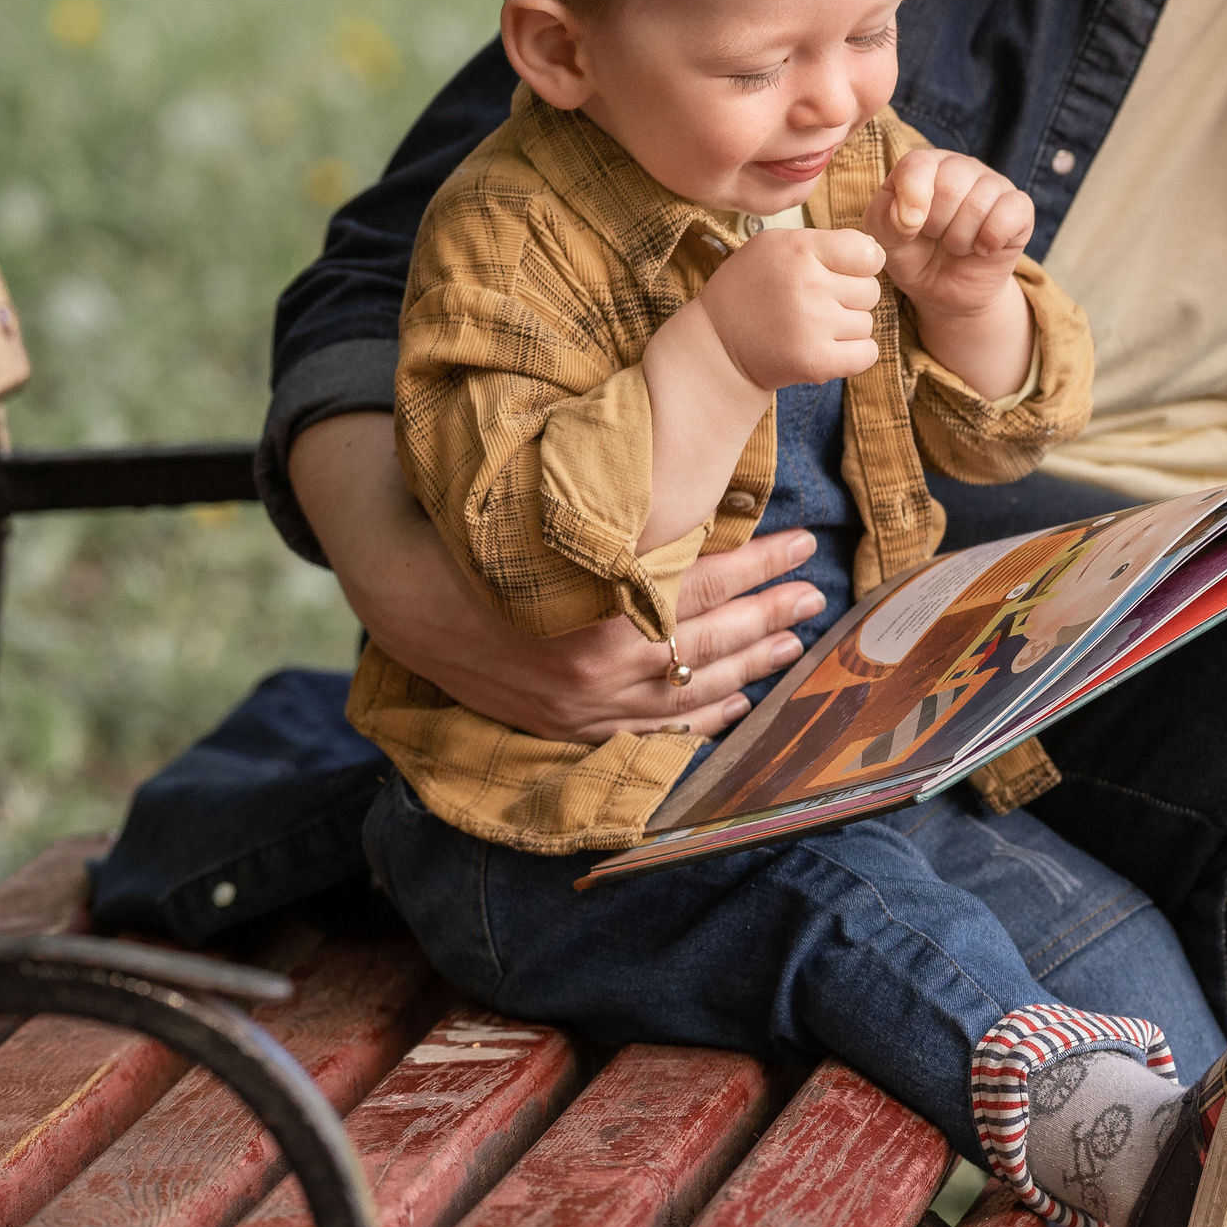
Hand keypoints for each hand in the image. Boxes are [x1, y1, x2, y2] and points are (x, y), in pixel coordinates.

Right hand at [288, 413, 827, 738]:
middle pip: (707, 639)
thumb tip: (700, 498)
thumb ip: (626, 523)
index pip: (701, 581)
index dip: (758, 563)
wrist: (411, 604)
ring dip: (750, 665)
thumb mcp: (556, 522)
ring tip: (794, 641)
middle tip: (815, 593)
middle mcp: (600, 661)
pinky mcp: (576, 726)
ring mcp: (589, 703)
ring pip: (691, 688)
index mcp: (600, 602)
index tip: (802, 543)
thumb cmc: (488, 546)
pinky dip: (700, 717)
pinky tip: (739, 702)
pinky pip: (655, 729)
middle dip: (769, 614)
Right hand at [700, 226, 884, 392]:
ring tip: (812, 325)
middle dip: (850, 297)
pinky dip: (854, 354)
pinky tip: (826, 347)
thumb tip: (875, 252)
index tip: (844, 271)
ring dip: (847, 327)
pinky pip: (867, 353)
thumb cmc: (750, 289)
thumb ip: (824, 242)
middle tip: (816, 302)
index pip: (868, 253)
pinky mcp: (816, 362)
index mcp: (799, 249)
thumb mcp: (774, 246)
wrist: (717, 344)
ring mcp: (813, 325)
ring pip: (867, 323)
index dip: (862, 263)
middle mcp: (808, 285)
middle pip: (871, 290)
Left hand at [863, 148, 1034, 321]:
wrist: (945, 290)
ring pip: (978, 204)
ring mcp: (994, 185)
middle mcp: (961, 167)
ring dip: (960, 239)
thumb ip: (887, 219)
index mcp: (925, 166)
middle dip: (936, 225)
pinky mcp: (1020, 208)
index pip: (919, 163)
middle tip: (935, 238)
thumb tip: (911, 215)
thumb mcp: (885, 239)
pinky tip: (982, 249)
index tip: (910, 228)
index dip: (913, 197)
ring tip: (956, 245)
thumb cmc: (912, 255)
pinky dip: (992, 238)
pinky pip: (1012, 212)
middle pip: (950, 185)